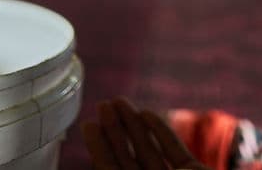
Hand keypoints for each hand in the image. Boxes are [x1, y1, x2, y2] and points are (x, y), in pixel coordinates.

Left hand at [82, 97, 210, 169]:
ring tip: (119, 102)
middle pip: (126, 160)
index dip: (99, 150)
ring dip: (134, 126)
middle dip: (114, 132)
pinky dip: (161, 132)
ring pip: (148, 151)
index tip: (88, 125)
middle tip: (103, 105)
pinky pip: (173, 151)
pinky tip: (147, 114)